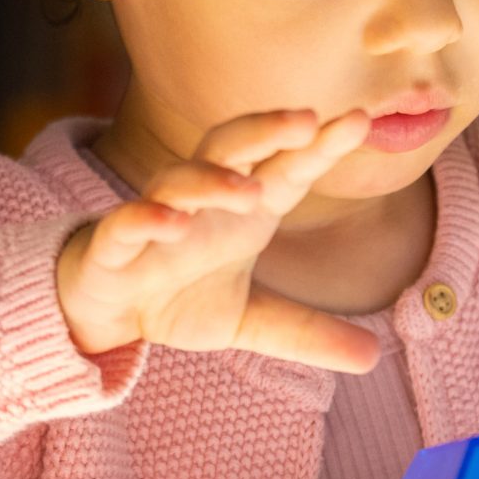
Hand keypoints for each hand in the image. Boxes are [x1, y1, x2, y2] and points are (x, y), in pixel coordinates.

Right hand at [54, 107, 379, 371]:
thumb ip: (306, 333)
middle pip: (232, 147)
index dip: (319, 146)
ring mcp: (157, 217)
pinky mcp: (114, 244)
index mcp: (244, 210)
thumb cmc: (180, 297)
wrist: (107, 316)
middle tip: (306, 120)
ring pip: (180, 179)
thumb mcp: (250, 322)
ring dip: (212, 180)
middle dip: (266, 129)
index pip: (285, 169)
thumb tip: (371, 358)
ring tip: (247, 191)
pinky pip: (128, 222)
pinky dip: (148, 218)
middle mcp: (204, 202)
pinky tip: (173, 222)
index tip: (360, 122)